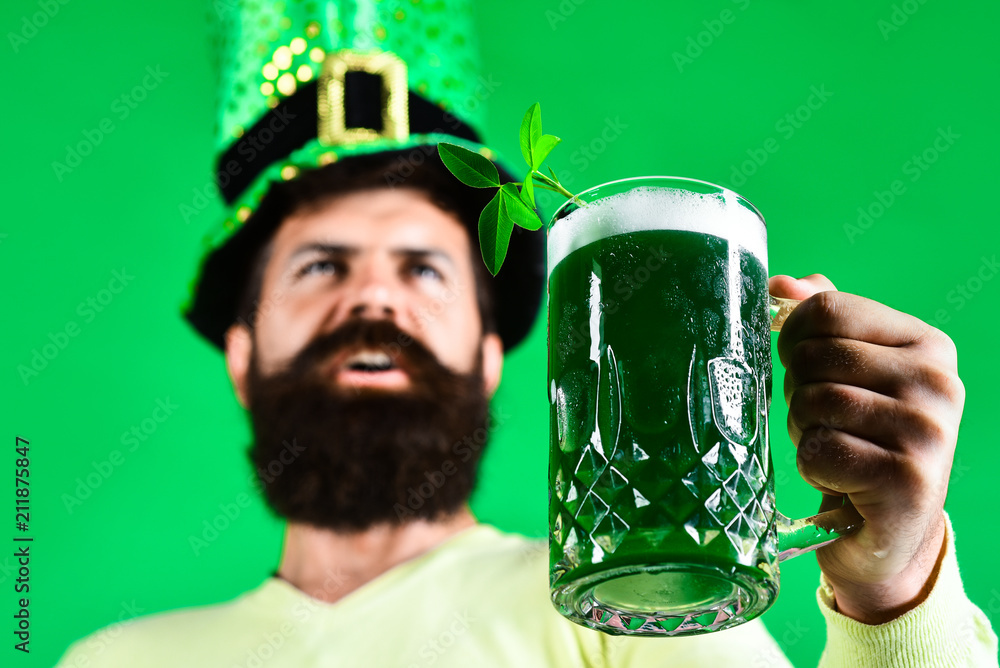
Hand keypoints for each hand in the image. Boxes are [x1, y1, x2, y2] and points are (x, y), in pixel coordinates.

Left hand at [770, 274, 964, 624]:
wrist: (884, 527)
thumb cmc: (857, 437)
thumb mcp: (844, 371)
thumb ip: (819, 319)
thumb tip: (782, 283)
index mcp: (927, 343)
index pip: (828, 309)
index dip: (792, 337)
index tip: (800, 366)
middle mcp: (940, 382)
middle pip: (815, 356)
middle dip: (797, 391)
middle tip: (821, 420)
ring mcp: (930, 433)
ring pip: (814, 402)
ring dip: (803, 430)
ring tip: (831, 448)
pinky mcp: (909, 482)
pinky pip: (820, 451)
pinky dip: (812, 466)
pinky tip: (839, 478)